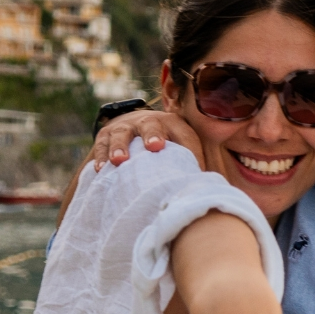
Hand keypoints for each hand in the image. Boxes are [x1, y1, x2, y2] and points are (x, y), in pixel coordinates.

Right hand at [58, 110, 204, 223]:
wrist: (132, 125)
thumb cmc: (164, 147)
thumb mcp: (180, 149)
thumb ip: (193, 166)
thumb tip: (213, 191)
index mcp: (173, 124)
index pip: (184, 134)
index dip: (189, 147)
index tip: (193, 163)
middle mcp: (149, 121)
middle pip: (151, 125)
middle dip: (153, 134)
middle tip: (155, 147)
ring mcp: (125, 127)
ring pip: (122, 134)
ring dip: (121, 146)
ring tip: (121, 161)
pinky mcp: (106, 135)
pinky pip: (101, 145)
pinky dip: (101, 156)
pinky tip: (102, 169)